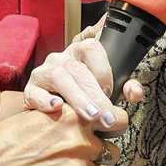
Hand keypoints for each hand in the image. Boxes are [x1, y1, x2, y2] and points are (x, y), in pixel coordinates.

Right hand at [0, 106, 120, 165]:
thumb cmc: (8, 143)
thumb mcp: (38, 116)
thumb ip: (67, 116)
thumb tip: (89, 117)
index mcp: (74, 117)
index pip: (118, 119)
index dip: (115, 127)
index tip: (110, 131)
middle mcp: (80, 142)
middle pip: (110, 151)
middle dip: (97, 155)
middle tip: (75, 156)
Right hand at [22, 20, 144, 131]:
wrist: (52, 111)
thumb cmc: (85, 98)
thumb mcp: (108, 90)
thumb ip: (127, 88)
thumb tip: (135, 92)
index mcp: (81, 53)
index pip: (92, 47)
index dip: (103, 70)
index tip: (111, 91)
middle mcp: (61, 59)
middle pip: (77, 68)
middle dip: (95, 94)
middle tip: (108, 117)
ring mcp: (43, 73)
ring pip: (58, 76)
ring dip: (77, 96)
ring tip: (90, 115)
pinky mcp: (30, 90)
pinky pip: (34, 92)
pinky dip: (45, 100)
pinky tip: (56, 108)